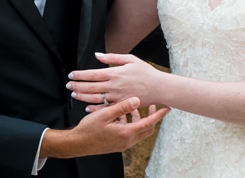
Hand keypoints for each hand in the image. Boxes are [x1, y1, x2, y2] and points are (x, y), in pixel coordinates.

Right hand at [41, 96, 169, 157]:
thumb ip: (122, 107)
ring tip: (131, 106)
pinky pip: (129, 133)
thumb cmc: (89, 129)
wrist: (78, 143)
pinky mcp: (117, 144)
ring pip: (137, 131)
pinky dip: (128, 123)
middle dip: (151, 117)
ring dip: (137, 119)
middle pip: (146, 129)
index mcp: (126, 133)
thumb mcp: (105, 114)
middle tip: (153, 106)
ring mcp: (122, 143)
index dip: (158, 115)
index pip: (148, 123)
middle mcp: (127, 140)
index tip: (166, 108)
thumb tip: (137, 100)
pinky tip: (119, 114)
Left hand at [67, 53, 161, 109]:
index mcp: (115, 73)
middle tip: (68, 85)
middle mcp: (114, 86)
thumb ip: (112, 57)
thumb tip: (97, 55)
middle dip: (77, 86)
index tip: (71, 75)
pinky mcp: (121, 105)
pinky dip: (94, 108)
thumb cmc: (145, 72)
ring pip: (95, 98)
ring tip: (74, 94)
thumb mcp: (130, 59)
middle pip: (90, 87)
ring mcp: (117, 97)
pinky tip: (87, 107)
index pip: (92, 74)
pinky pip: (105, 108)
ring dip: (83, 96)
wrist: (159, 88)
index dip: (80, 75)